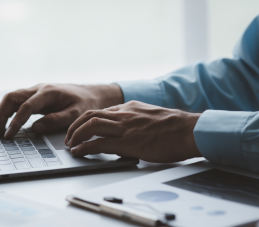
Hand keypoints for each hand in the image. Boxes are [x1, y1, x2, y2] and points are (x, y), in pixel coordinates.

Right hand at [0, 83, 123, 137]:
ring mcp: (36, 91)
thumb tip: (35, 128)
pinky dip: (9, 111)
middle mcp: (39, 88)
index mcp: (48, 92)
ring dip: (2, 112)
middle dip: (1, 114)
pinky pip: (17, 102)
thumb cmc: (86, 103)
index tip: (9, 135)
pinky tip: (7, 124)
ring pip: (11, 98)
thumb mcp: (76, 114)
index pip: (26, 107)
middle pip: (11, 97)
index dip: (15, 122)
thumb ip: (56, 121)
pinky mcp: (36, 96)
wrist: (92, 94)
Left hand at [65, 101, 201, 162]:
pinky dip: (85, 147)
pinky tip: (79, 152)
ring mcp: (125, 127)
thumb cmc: (177, 128)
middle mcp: (124, 114)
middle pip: (90, 114)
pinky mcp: (127, 142)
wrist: (189, 130)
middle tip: (69, 136)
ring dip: (75, 135)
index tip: (82, 128)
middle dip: (75, 125)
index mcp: (131, 107)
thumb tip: (133, 134)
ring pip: (90, 125)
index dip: (88, 120)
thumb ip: (139, 122)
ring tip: (70, 144)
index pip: (103, 111)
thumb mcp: (154, 118)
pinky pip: (98, 143)